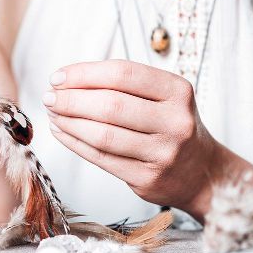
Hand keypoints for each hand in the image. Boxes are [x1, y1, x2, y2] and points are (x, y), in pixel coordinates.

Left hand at [43, 60, 252, 219]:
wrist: (202, 173)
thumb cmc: (173, 128)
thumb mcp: (164, 98)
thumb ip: (125, 87)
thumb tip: (69, 80)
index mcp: (178, 91)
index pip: (123, 74)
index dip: (85, 74)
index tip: (59, 76)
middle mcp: (175, 121)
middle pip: (111, 105)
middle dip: (72, 99)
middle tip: (50, 97)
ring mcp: (162, 153)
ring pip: (103, 134)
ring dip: (70, 122)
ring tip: (53, 114)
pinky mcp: (147, 178)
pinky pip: (102, 158)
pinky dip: (76, 144)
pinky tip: (62, 132)